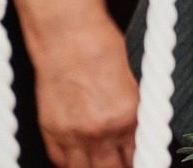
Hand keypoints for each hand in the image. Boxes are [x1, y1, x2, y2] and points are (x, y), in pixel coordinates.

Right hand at [30, 15, 138, 167]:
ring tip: (101, 163)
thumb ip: (133, 116)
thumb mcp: (132, 86)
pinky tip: (79, 159)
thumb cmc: (102, 50)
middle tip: (122, 163)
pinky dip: (71, 163)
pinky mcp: (51, 131)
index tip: (141, 161)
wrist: (68, 36)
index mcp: (129, 117)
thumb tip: (137, 138)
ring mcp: (73, 134)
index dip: (140, 162)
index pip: (139, 157)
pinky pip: (61, 162)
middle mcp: (102, 131)